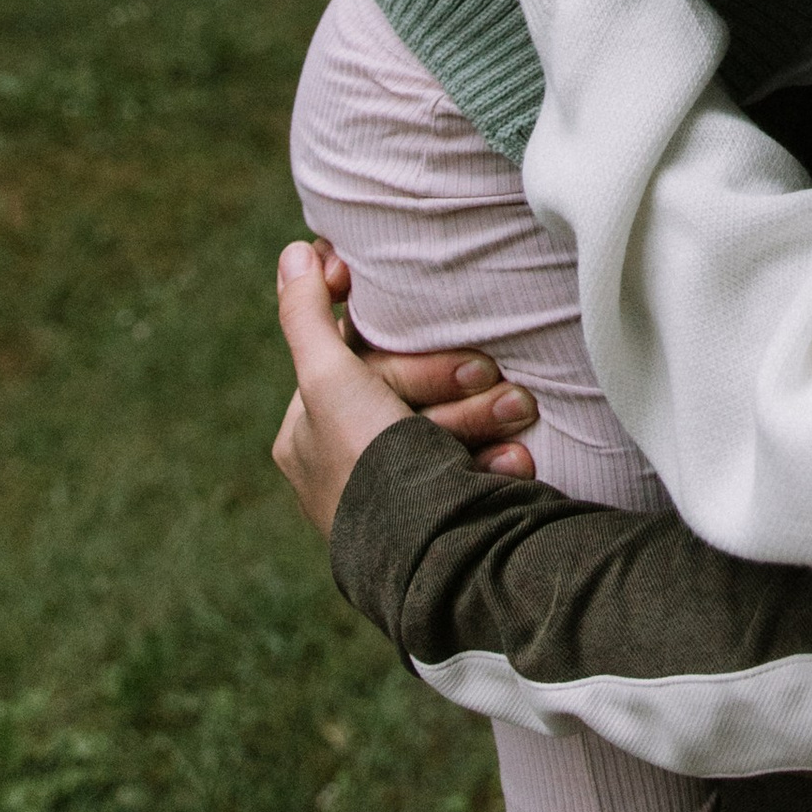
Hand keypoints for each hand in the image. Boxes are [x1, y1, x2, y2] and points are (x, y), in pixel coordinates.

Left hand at [270, 242, 541, 539]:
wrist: (431, 559)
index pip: (352, 357)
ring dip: (488, 412)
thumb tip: (293, 252)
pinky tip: (514, 461)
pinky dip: (497, 457)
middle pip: (404, 390)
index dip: (388, 330)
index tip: (407, 294)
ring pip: (447, 422)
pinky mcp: (445, 512)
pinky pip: (474, 464)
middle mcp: (348, 464)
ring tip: (519, 411)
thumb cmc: (369, 466)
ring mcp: (396, 492)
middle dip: (454, 380)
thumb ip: (306, 314)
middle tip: (488, 373)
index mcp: (308, 435)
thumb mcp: (328, 379)